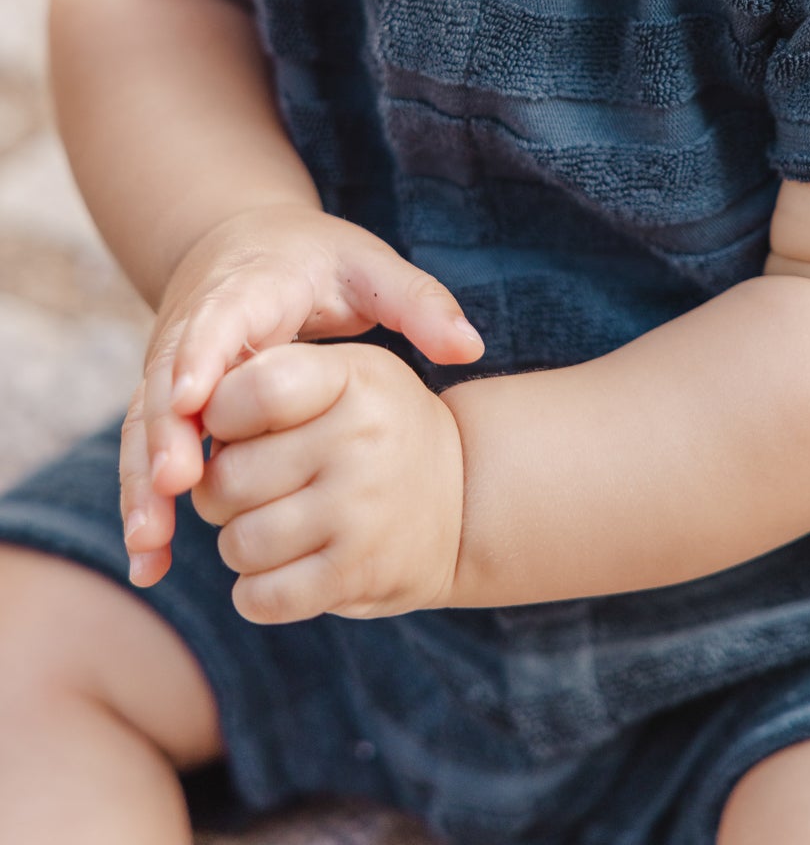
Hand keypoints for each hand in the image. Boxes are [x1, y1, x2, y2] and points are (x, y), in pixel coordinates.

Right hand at [121, 203, 482, 585]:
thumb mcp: (370, 270)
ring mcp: (171, 367)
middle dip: (165, 436)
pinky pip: (146, 454)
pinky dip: (143, 505)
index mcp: (248, 289)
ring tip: (152, 545)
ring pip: (147, 427)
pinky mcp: (164, 402)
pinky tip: (152, 563)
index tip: (192, 397)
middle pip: (166, 383)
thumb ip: (418, 303)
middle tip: (174, 486)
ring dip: (143, 486)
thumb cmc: (319, 261)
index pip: (217, 320)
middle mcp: (194, 328)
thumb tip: (470, 347)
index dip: (200, 356)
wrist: (247, 243)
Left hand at [189, 340, 464, 621]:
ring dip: (239, 542)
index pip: (250, 390)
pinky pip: (261, 597)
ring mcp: (360, 512)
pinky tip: (282, 567)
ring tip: (273, 523)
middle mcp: (360, 441)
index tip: (233, 425)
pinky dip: (256, 591)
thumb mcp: (346, 373)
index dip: (219, 413)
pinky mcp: (357, 575)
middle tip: (250, 485)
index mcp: (353, 378)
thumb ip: (270, 378)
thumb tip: (181, 415)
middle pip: (225, 478)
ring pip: (236, 543)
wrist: (466, 493)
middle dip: (219, 489)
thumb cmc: (375, 425)